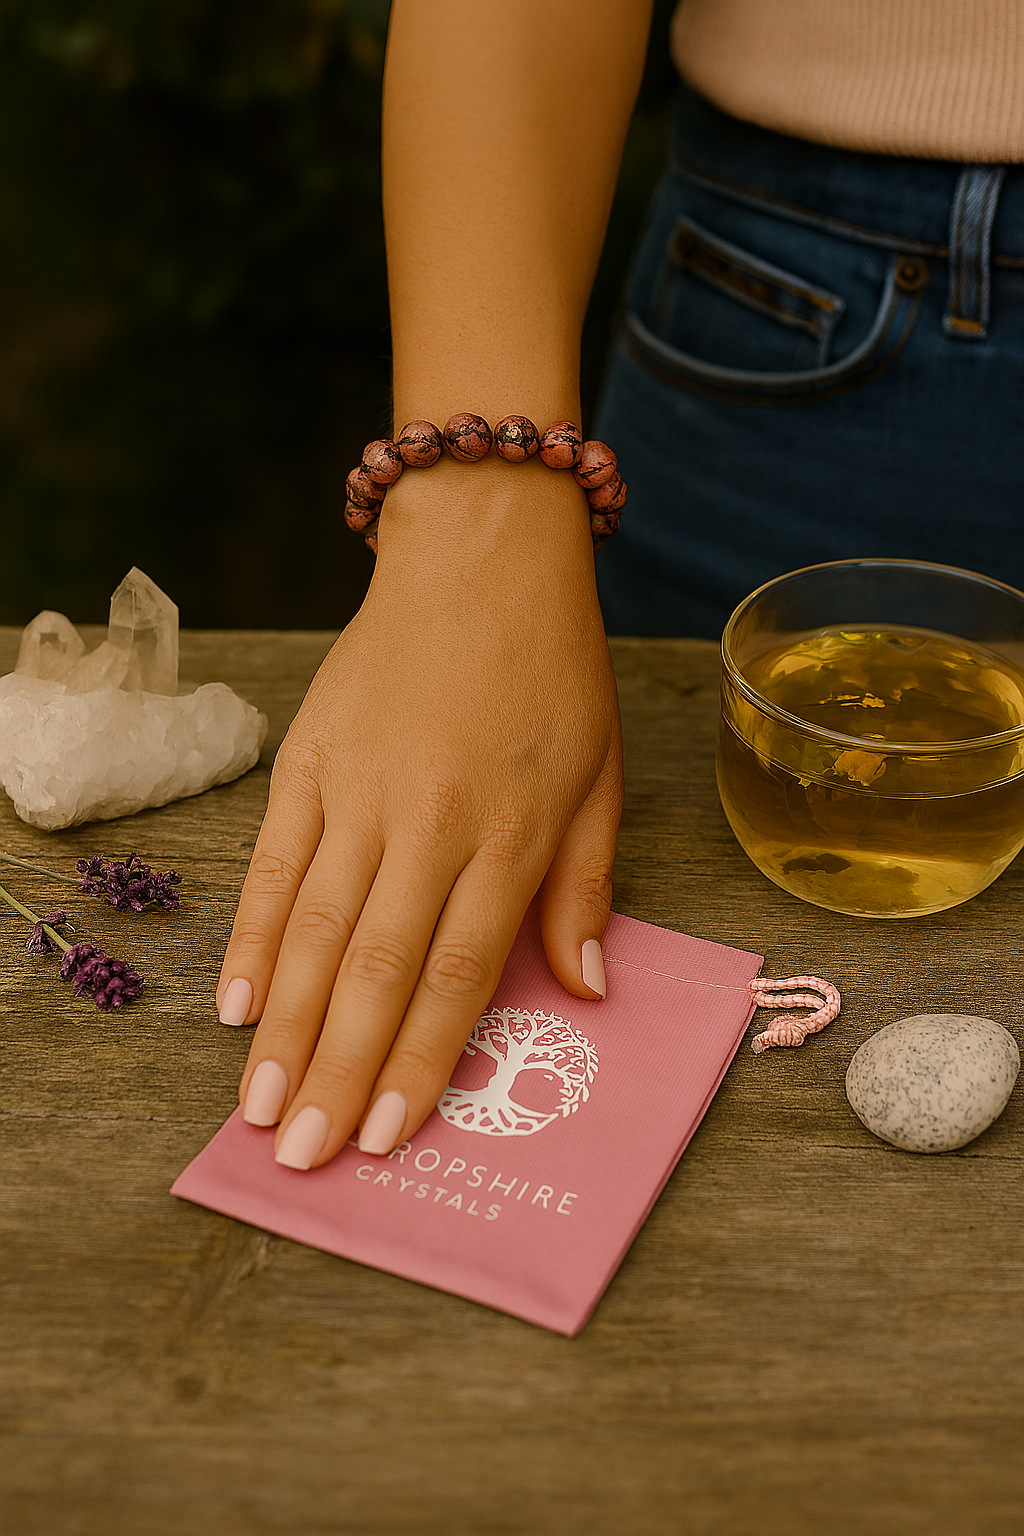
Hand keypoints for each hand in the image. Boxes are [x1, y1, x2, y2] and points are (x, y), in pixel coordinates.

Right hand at [216, 462, 622, 1168]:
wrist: (480, 559)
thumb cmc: (551, 673)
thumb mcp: (598, 778)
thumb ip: (584, 889)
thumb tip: (587, 989)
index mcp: (508, 834)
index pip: (460, 973)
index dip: (422, 1063)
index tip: (386, 1134)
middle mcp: (428, 823)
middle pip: (378, 969)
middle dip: (339, 1070)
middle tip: (302, 1155)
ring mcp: (358, 790)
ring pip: (317, 930)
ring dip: (286, 1026)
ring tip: (258, 1105)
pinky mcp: (307, 762)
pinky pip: (274, 864)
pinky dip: (254, 937)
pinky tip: (236, 1003)